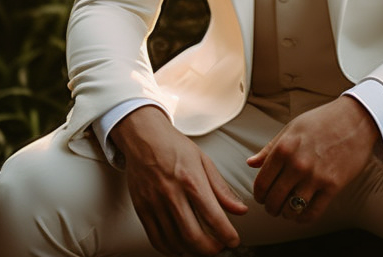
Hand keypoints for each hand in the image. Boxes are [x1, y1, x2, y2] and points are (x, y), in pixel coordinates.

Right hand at [110, 105, 247, 256]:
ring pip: (175, 241)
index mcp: (191, 179)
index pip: (213, 216)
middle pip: (193, 235)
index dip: (226, 234)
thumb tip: (241, 211)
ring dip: (192, 251)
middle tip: (219, 248)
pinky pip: (156, 239)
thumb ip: (222, 189)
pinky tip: (181, 247)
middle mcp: (171, 193)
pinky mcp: (142, 208)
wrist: (144, 137)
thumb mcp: (204, 161)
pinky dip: (170, 249)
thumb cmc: (175, 147)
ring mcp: (154, 202)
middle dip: (211, 249)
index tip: (234, 241)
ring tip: (203, 247)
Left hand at [247, 96, 379, 222]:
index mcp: (283, 148)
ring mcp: (315, 176)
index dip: (259, 194)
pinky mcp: (333, 186)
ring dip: (286, 214)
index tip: (261, 197)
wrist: (356, 119)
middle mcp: (297, 164)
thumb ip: (270, 148)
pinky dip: (304, 218)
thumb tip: (251, 163)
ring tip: (287, 211)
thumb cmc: (322, 121)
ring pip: (291, 209)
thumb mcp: (292, 129)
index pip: (262, 182)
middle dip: (270, 207)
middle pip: (274, 199)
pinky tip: (302, 215)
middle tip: (273, 207)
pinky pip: (313, 212)